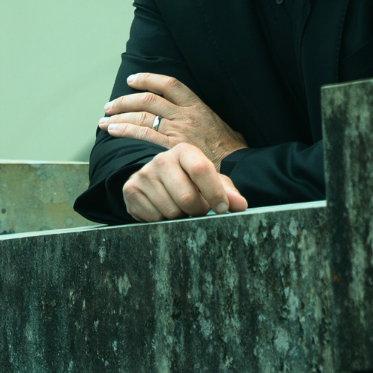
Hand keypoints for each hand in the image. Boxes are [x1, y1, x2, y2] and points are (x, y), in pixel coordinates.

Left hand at [99, 73, 246, 168]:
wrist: (238, 166)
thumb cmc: (232, 151)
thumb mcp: (222, 127)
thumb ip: (206, 120)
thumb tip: (201, 121)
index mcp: (197, 106)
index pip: (169, 85)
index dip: (147, 79)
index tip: (132, 80)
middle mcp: (184, 114)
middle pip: (148, 99)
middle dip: (125, 101)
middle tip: (110, 106)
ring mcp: (176, 130)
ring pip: (142, 115)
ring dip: (120, 115)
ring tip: (105, 120)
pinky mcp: (170, 146)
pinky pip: (142, 134)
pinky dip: (125, 130)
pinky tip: (113, 131)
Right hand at [121, 143, 247, 221]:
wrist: (157, 180)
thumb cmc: (190, 180)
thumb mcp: (211, 181)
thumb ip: (227, 191)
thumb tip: (241, 205)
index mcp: (184, 151)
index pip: (202, 169)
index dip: (215, 193)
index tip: (222, 209)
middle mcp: (161, 159)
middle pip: (186, 197)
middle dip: (197, 210)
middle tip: (198, 209)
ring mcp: (144, 174)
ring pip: (170, 212)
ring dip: (180, 217)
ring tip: (180, 207)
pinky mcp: (131, 190)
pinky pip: (153, 218)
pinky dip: (162, 221)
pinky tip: (163, 209)